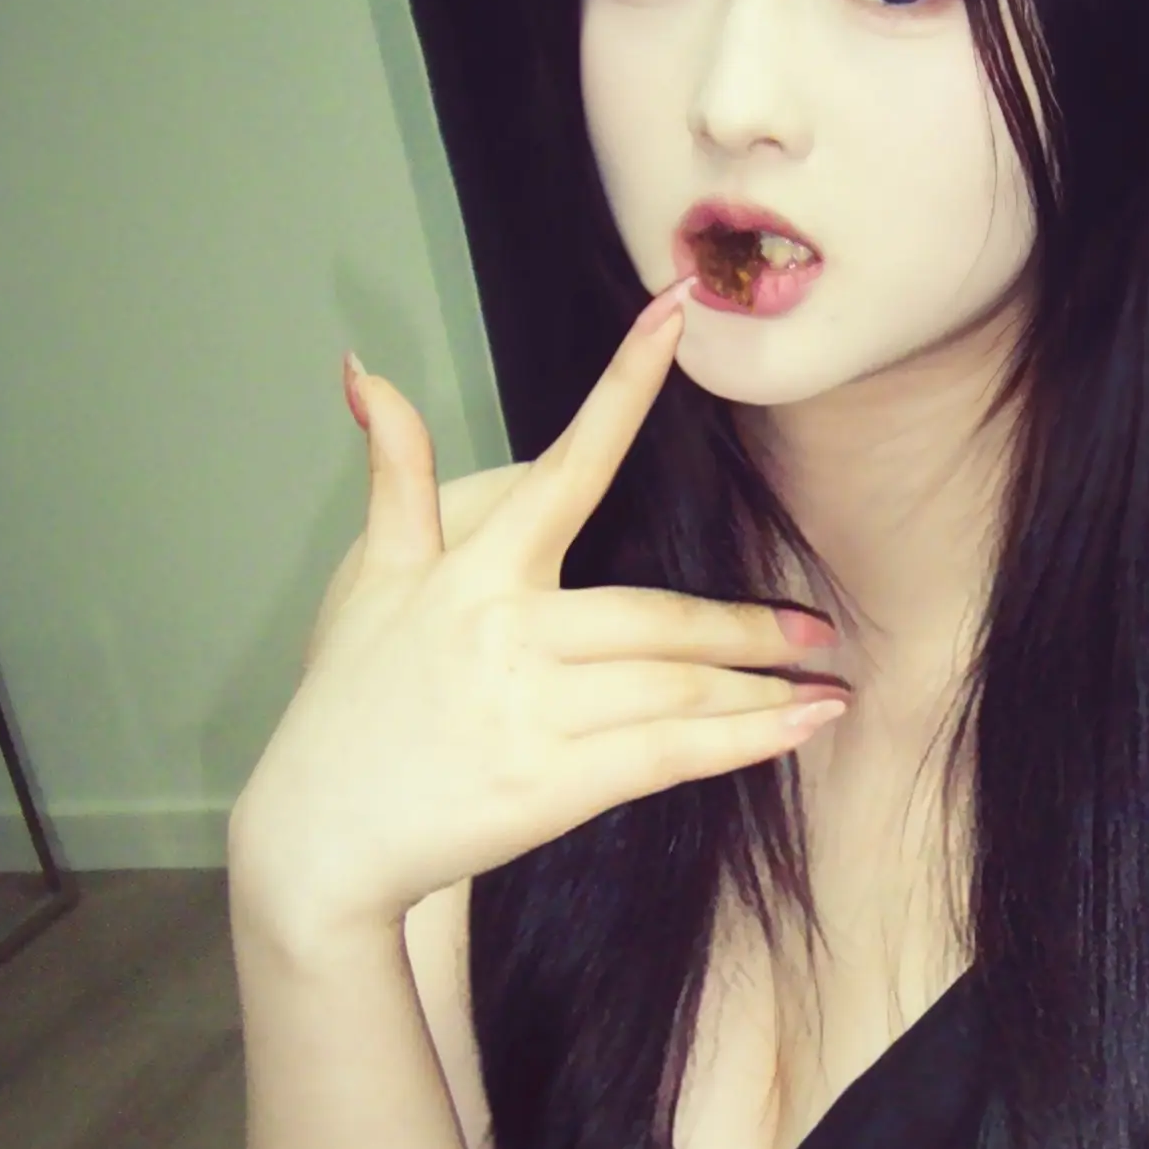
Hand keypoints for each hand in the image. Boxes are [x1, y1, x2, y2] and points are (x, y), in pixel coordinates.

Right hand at [227, 286, 848, 939]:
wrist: (323, 834)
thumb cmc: (351, 702)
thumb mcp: (372, 578)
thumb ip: (392, 474)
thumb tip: (365, 371)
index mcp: (476, 570)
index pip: (566, 463)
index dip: (624, 385)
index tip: (677, 314)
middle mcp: (510, 630)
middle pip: (661, 614)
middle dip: (749, 625)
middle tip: (815, 626)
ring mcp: (533, 710)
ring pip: (679, 686)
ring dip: (763, 687)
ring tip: (825, 686)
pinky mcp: (551, 785)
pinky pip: (669, 754)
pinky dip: (744, 741)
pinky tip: (799, 728)